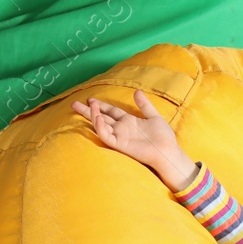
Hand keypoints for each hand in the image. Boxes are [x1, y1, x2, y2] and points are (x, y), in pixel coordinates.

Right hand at [70, 89, 195, 190]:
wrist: (168, 151)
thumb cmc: (164, 137)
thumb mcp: (153, 116)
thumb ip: (144, 105)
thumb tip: (136, 91)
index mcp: (128, 121)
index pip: (110, 111)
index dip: (101, 105)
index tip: (90, 98)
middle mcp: (121, 128)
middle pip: (101, 117)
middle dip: (88, 110)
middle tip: (74, 103)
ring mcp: (120, 136)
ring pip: (101, 125)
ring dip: (94, 115)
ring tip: (89, 106)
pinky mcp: (120, 144)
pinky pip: (106, 135)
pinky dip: (100, 127)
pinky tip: (98, 117)